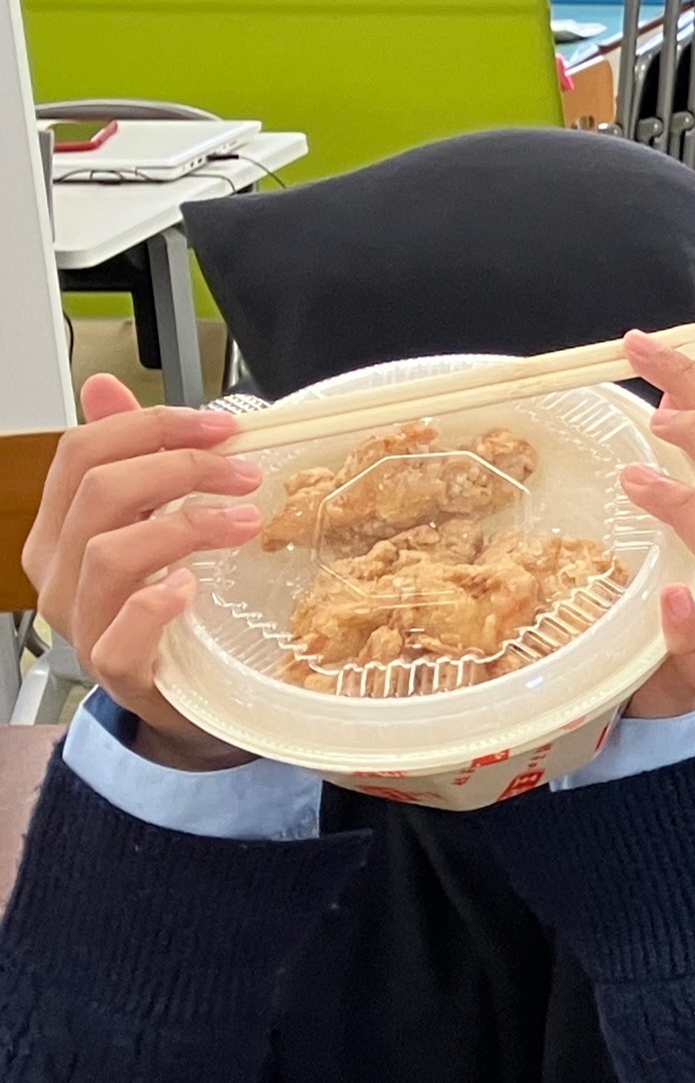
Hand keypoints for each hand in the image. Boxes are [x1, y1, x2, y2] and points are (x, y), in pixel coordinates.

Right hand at [22, 376, 262, 767]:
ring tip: (244, 522)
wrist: (183, 696)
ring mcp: (84, 624)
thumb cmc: (168, 607)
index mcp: (62, 529)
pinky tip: (191, 587)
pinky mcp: (118, 672)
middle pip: (99, 493)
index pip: (81, 453)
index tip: (223, 426)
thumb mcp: (150, 522)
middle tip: (244, 472)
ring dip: (185, 526)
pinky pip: (121, 634)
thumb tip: (105, 386)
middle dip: (179, 467)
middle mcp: (61, 573)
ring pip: (110, 553)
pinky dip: (156, 604)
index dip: (152, 426)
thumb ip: (131, 456)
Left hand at [618, 331, 694, 719]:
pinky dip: (689, 622)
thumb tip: (665, 397)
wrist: (683, 688)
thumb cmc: (681, 594)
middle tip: (655, 417)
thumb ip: (687, 471)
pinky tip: (667, 597)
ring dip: (693, 514)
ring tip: (637, 482)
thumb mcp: (689, 526)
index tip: (645, 345)